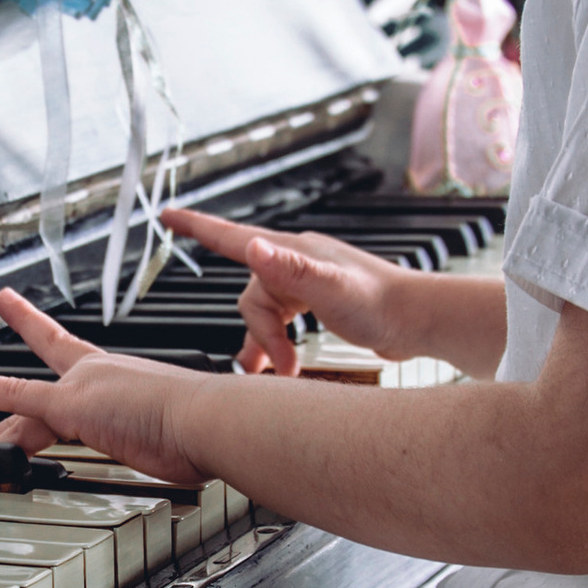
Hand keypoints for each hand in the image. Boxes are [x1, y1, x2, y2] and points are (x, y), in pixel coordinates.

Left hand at [0, 287, 212, 484]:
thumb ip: (172, 436)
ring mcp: (84, 386)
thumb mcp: (180, 429)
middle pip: (52, 354)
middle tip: (9, 301)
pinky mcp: (70, 405)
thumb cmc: (206, 429)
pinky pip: (14, 396)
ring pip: (25, 396)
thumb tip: (191, 455)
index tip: (62, 327)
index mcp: (125, 376)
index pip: (88, 358)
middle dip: (29, 324)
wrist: (210, 419)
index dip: (76, 343)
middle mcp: (102, 374)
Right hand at [165, 204, 428, 372]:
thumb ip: (292, 269)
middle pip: (251, 297)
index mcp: (292, 253)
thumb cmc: (382, 303)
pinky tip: (281, 365)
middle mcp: (295, 263)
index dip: (198, 227)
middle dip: (258, 334)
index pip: (234, 237)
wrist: (420, 322)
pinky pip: (280, 323)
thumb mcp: (332, 287)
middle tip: (279, 365)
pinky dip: (275, 346)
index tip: (167, 214)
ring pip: (263, 314)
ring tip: (277, 373)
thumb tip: (254, 248)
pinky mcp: (317, 305)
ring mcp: (306, 284)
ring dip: (265, 345)